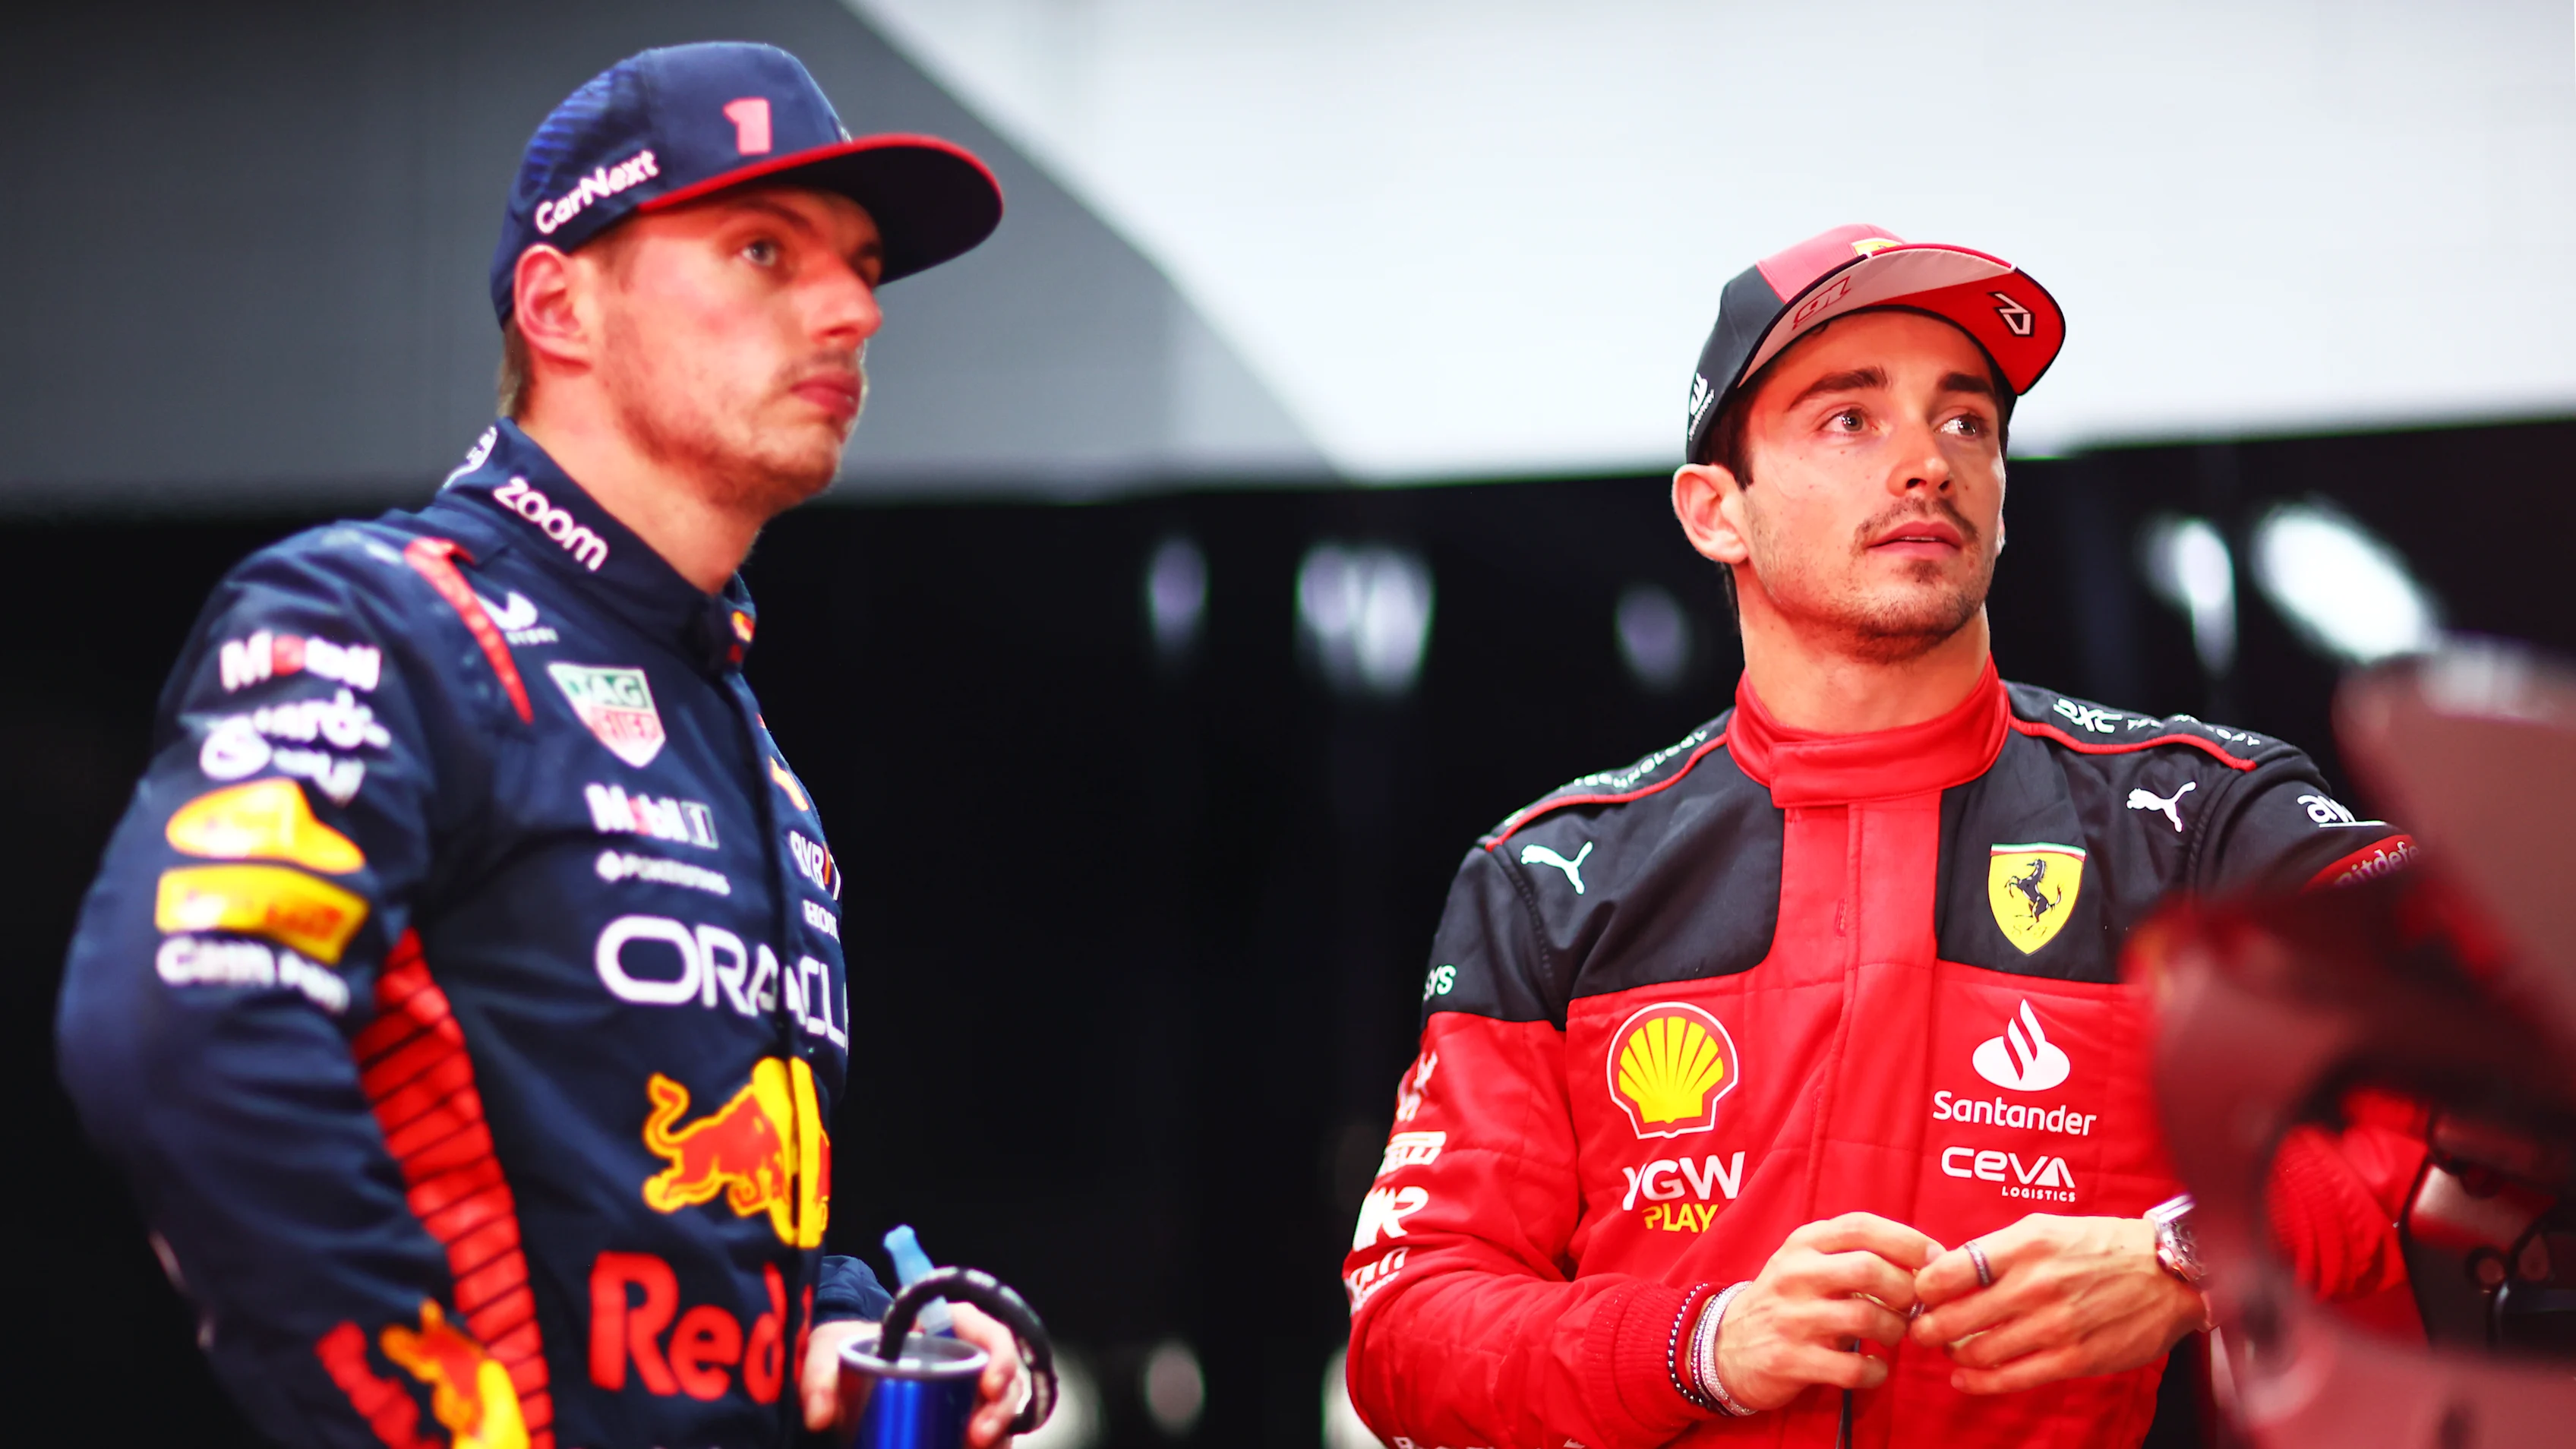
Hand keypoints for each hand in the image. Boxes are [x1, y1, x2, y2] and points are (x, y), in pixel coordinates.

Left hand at [800, 1306, 1029, 1445]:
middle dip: (1000, 1406)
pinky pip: (990, 1433)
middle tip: (979, 1435)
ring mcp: (964, 1390)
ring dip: (1000, 1431)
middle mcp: (960, 1357)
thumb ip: (818, 1377)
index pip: (983, 1326)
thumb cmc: (842, 1352)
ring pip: (1002, 1405)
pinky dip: (993, 1444)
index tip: (990, 1385)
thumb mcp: (825, 1352)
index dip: (999, 1351)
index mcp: (938, 1328)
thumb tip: (820, 1417)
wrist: (841, 1379)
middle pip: (1002, 1372)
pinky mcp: (959, 1420)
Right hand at [1714, 1212, 1943, 1410]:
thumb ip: (1854, 1255)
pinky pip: (1851, 1367)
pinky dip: (1876, 1371)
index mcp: (1804, 1243)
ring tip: (1895, 1336)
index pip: (1861, 1226)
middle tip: (1914, 1306)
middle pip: (1868, 1269)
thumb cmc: (1787, 1300)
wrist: (1727, 1345)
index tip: (1935, 1261)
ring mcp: (1791, 1318)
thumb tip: (1925, 1262)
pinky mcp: (1790, 1359)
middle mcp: (1795, 1274)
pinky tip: (1874, 1368)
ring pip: (1865, 1317)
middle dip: (1906, 1290)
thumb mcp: (1808, 1262)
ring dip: (1895, 1331)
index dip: (1908, 1241)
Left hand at [1909, 1213, 2205, 1393]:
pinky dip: (1980, 1382)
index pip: (1950, 1269)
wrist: (2168, 1274)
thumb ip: (1998, 1249)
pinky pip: (2013, 1377)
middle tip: (1920, 1329)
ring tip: (1949, 1349)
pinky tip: (1965, 1378)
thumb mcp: (2044, 1228)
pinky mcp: (2074, 1358)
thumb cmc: (2101, 1246)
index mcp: (2024, 1245)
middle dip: (1927, 1327)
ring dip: (1954, 1354)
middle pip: (1956, 1316)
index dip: (1923, 1287)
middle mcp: (2036, 1285)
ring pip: (1979, 1351)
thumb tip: (1949, 1268)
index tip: (1916, 1294)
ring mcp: (2055, 1325)